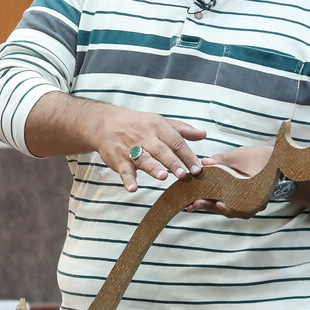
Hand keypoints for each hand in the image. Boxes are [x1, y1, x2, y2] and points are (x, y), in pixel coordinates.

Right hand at [91, 107, 206, 192]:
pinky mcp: (119, 160)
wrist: (105, 124)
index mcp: (157, 127)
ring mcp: (131, 149)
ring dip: (153, 168)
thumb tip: (204, 134)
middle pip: (161, 150)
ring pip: (143, 159)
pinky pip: (124, 170)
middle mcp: (145, 137)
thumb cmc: (137, 124)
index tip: (198, 168)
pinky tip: (133, 188)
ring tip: (163, 177)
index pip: (176, 141)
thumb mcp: (159, 122)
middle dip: (173, 162)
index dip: (187, 155)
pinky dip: (128, 180)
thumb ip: (182, 130)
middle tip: (184, 174)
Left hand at [189, 145, 274, 217]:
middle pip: (233, 210)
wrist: (275, 161)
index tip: (218, 204)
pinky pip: (229, 206)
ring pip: (230, 209)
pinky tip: (201, 199)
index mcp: (258, 192)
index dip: (230, 207)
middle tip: (196, 203)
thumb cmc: (260, 157)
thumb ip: (222, 160)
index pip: (243, 204)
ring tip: (194, 203)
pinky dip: (216, 203)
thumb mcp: (241, 156)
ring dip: (212, 206)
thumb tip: (205, 162)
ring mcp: (250, 204)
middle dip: (213, 207)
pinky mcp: (243, 201)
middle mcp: (256, 202)